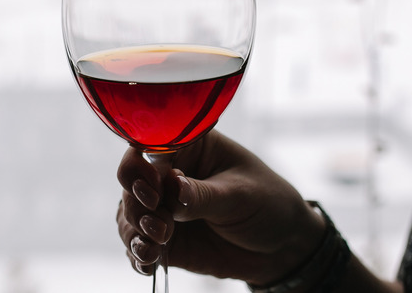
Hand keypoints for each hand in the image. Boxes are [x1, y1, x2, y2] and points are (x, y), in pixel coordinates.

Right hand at [116, 130, 325, 285]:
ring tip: (153, 249)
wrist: (282, 246)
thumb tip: (171, 187)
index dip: (140, 169)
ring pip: (128, 215)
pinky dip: (138, 255)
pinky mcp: (164, 238)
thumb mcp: (240, 195)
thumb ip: (203, 194)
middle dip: (138, 208)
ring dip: (134, 233)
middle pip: (132, 185)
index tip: (152, 191)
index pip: (149, 149)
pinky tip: (148, 264)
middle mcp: (168, 173)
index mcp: (188, 147)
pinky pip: (138, 244)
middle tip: (160, 227)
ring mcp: (164, 207)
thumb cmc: (268, 203)